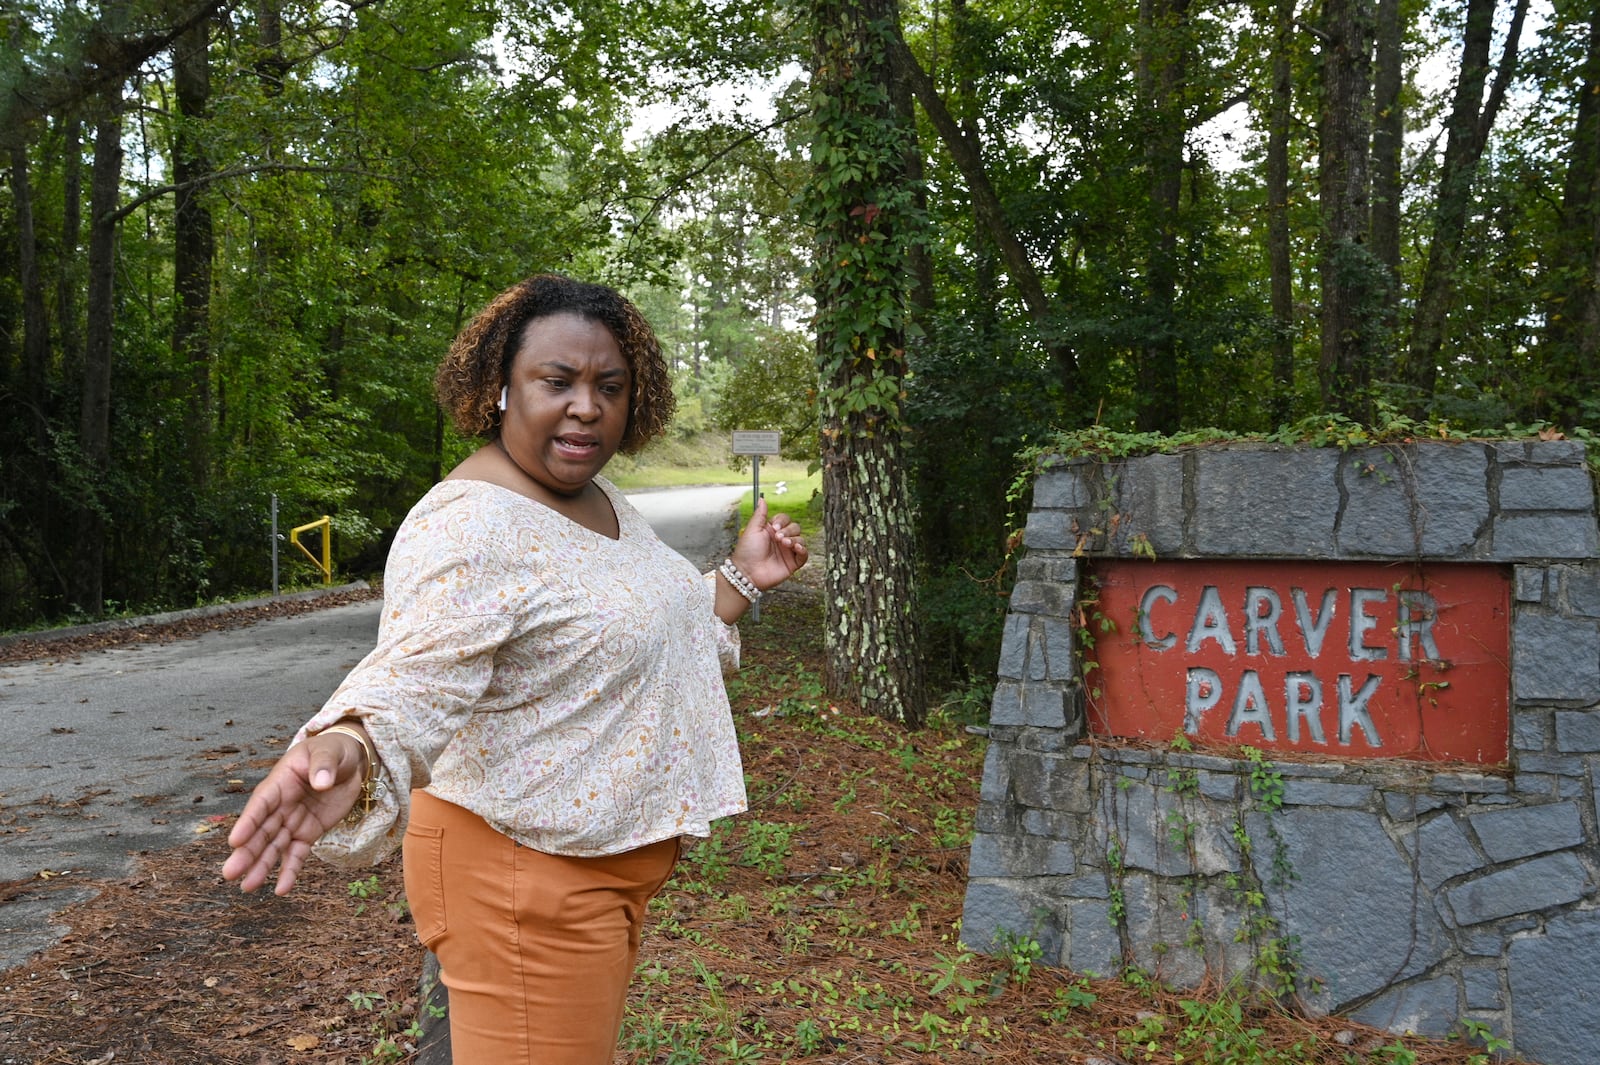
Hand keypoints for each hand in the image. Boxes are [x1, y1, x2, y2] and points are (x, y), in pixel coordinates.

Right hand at [221, 725, 369, 894]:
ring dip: (261, 867)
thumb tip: (322, 781)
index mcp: (280, 782)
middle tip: (230, 874)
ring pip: (273, 847)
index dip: (248, 822)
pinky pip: (297, 854)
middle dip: (246, 852)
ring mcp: (293, 821)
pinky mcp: (307, 833)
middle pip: (261, 831)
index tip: (234, 841)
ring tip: (247, 888)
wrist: (350, 762)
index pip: (261, 804)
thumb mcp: (329, 751)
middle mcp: (281, 805)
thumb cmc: (333, 751)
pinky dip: (290, 871)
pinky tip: (281, 890)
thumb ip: (324, 765)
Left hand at [729, 495, 807, 591]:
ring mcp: (787, 552)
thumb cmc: (747, 552)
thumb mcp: (753, 529)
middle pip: (795, 527)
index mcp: (772, 531)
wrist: (747, 572)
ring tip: (784, 544)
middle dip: (788, 530)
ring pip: (801, 539)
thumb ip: (760, 514)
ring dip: (794, 539)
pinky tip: (796, 548)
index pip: (785, 519)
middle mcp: (781, 540)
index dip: (782, 521)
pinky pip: (804, 554)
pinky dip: (803, 549)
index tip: (775, 526)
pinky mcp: (792, 563)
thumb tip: (762, 499)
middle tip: (778, 538)